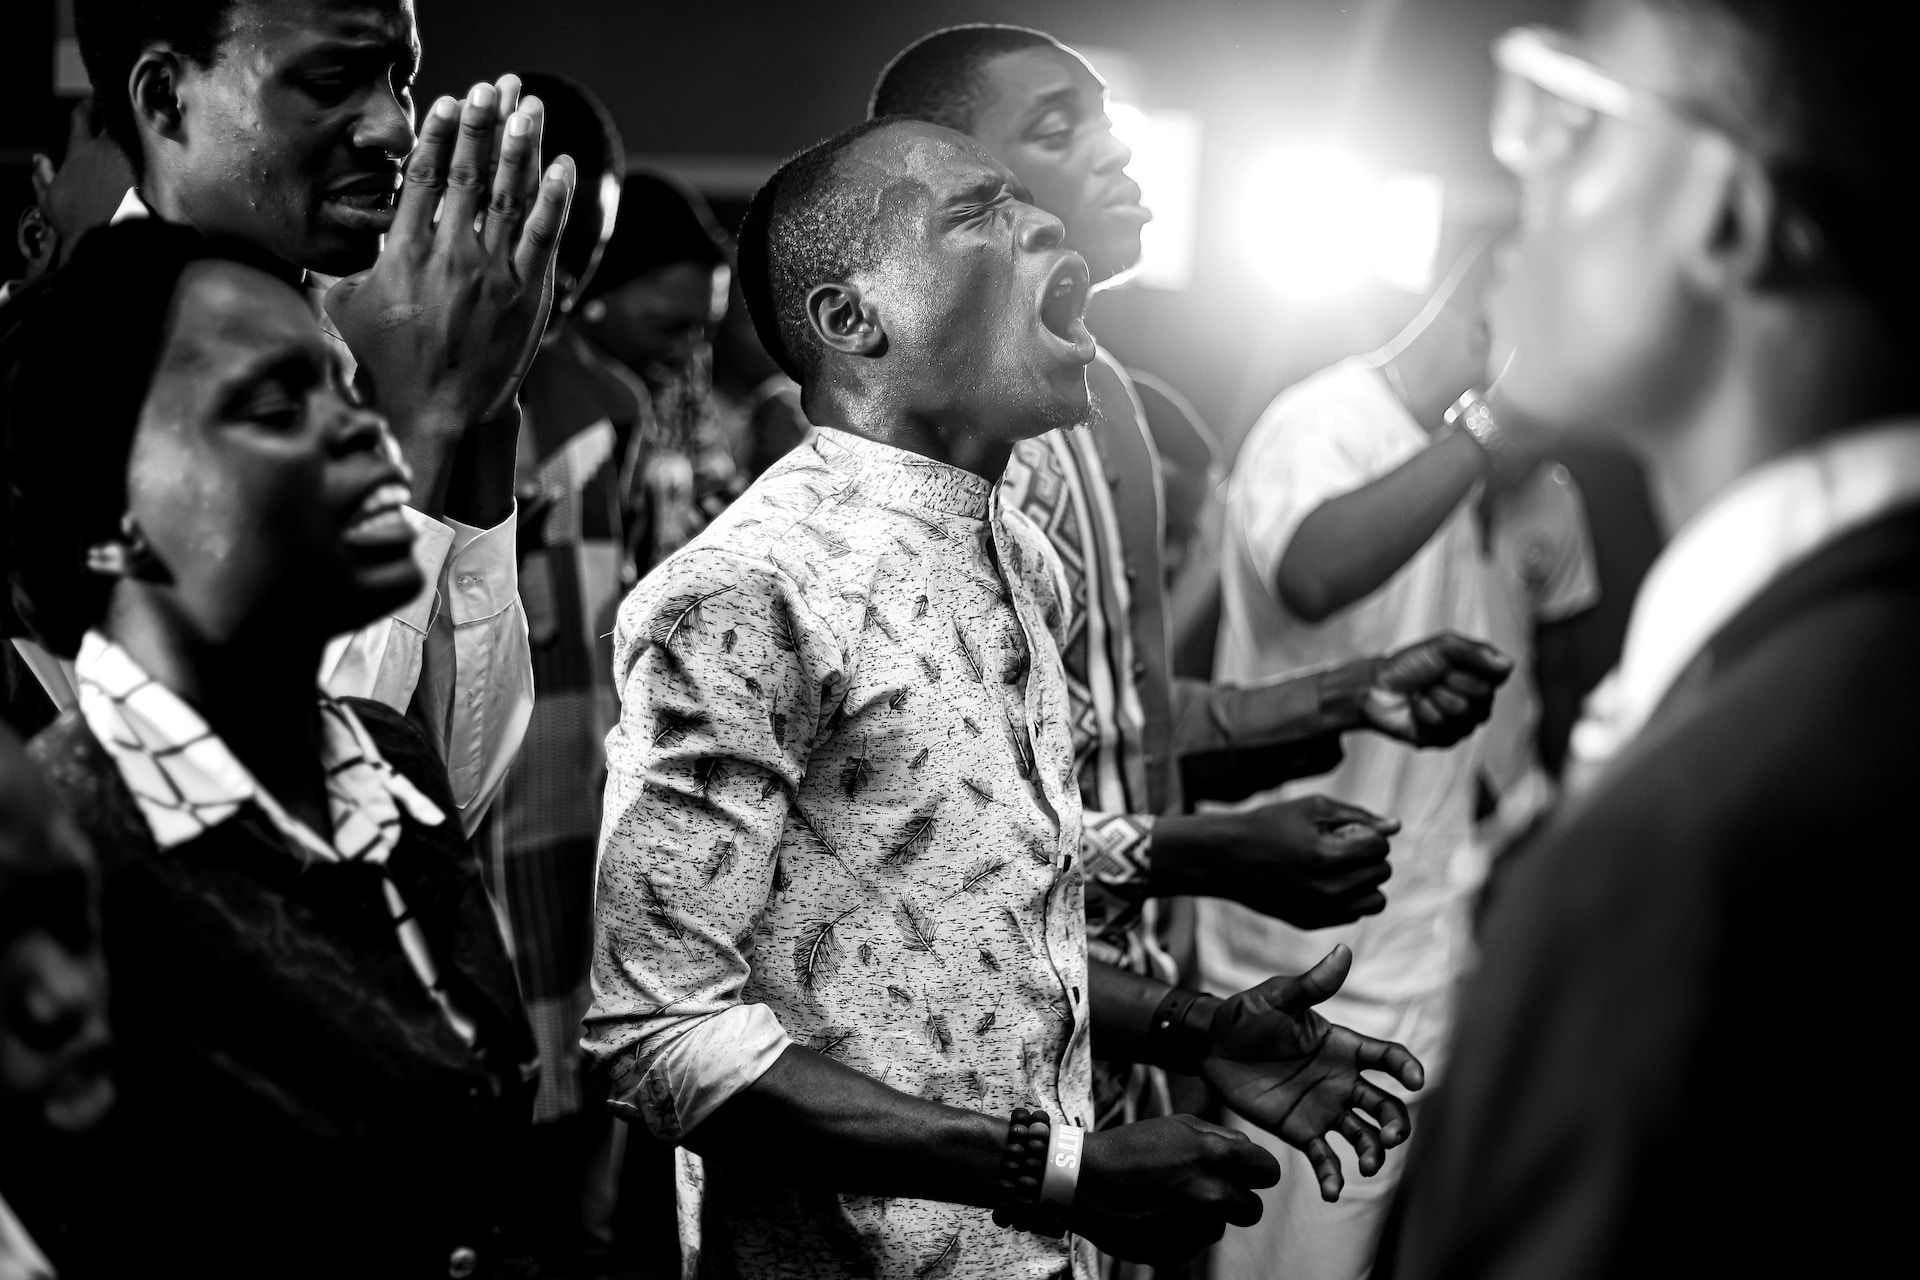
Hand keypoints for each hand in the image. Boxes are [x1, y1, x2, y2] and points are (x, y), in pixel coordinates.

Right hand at [326, 76, 573, 459]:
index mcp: (403, 252)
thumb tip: (313, 241)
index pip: (422, 178)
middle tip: (494, 86)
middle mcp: (449, 255)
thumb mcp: (345, 308)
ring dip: (520, 146)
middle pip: (467, 174)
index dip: (438, 135)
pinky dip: (555, 198)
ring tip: (530, 106)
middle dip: (481, 125)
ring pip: (509, 195)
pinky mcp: (527, 296)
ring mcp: (492, 274)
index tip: (449, 103)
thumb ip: (340, 265)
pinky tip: (563, 166)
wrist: (433, 414)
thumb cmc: (385, 363)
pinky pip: (545, 236)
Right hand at [1071, 1114, 1279, 1264]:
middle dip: (1236, 1198)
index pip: (1270, 1172)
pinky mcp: (1180, 1252)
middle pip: (1252, 1208)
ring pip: (1221, 1226)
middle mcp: (1214, 1195)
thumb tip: (1247, 1152)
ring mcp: (1197, 1227)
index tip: (1246, 1172)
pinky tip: (1157, 1213)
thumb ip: (1221, 1138)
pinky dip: (1183, 1231)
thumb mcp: (1177, 1125)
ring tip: (1170, 1198)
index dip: (1258, 1171)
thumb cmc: (1131, 1147)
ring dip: (1205, 1215)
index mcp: (1217, 1158)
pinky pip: (1195, 1243)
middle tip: (1207, 1187)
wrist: (1084, 1183)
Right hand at [1177, 797, 1398, 928]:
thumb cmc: (1270, 824)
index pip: (1380, 846)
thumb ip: (1359, 816)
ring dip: (1366, 881)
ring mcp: (1320, 910)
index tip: (1344, 829)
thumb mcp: (1313, 807)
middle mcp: (1327, 890)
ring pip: (1376, 900)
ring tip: (1341, 866)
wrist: (1226, 858)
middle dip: (1368, 855)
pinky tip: (1325, 881)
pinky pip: (1354, 913)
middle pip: (1382, 872)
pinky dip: (1348, 897)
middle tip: (1338, 845)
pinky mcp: (1312, 922)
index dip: (1368, 832)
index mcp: (1327, 856)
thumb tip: (1396, 827)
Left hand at [1200, 945, 1424, 1201]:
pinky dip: (1332, 1177)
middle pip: (1385, 1104)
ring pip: (1364, 1135)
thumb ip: (1312, 984)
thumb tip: (1343, 950)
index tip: (1417, 1081)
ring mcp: (1324, 1107)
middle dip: (1396, 1122)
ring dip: (1374, 1153)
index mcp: (1343, 1045)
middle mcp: (1342, 1079)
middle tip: (1390, 1136)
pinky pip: (1325, 1157)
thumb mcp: (1277, 998)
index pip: (1387, 1057)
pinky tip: (1331, 1191)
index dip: (1407, 1068)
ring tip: (1368, 1166)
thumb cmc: (1245, 1014)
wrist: (1210, 1046)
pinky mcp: (1301, 1130)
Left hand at [1363, 631, 1512, 746]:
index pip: (1499, 674)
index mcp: (1480, 677)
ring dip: (1435, 697)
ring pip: (1463, 712)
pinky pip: (1444, 727)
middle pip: (1483, 695)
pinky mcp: (1446, 740)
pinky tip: (1415, 709)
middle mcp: (1477, 702)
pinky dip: (1423, 712)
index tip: (1450, 662)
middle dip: (1450, 681)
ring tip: (1422, 693)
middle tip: (1432, 678)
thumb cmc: (1409, 665)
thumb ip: (1475, 651)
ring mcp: (1463, 722)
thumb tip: (1509, 666)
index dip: (1473, 666)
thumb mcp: (1442, 646)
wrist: (1376, 688)